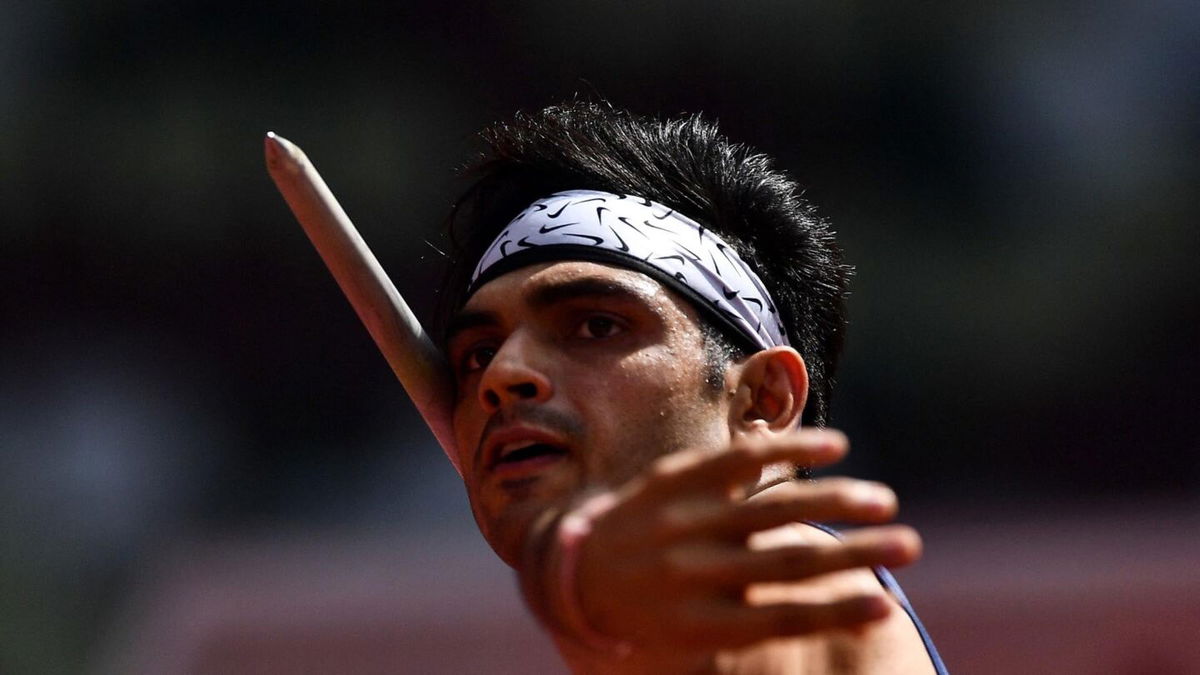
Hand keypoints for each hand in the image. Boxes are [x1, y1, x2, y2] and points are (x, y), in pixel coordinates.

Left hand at [540, 429, 920, 652]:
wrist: (571, 573)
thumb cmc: (649, 620)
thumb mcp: (694, 640)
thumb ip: (755, 630)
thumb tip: (833, 623)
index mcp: (700, 621)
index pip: (781, 616)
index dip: (836, 612)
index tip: (888, 606)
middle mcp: (694, 570)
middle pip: (789, 561)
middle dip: (856, 553)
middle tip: (912, 545)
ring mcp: (683, 519)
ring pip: (772, 508)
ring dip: (836, 501)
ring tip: (887, 503)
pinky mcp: (675, 478)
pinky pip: (738, 460)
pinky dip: (788, 450)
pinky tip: (836, 445)